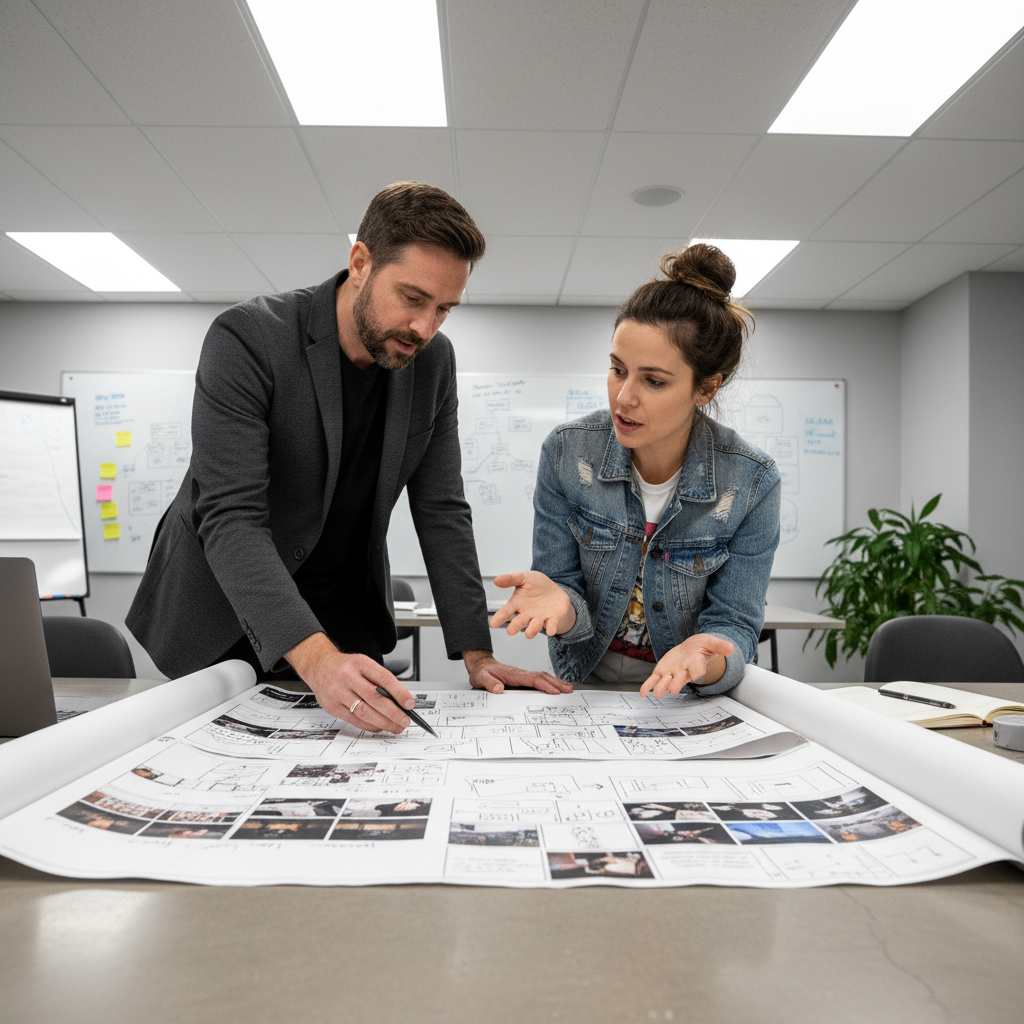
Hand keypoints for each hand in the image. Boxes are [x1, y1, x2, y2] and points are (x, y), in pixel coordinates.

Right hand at [286, 632, 414, 733]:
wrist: (319, 666)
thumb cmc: (345, 667)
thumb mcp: (364, 664)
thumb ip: (379, 680)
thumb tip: (399, 701)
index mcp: (360, 663)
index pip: (384, 679)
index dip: (399, 693)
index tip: (410, 704)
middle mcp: (347, 677)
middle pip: (375, 698)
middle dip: (393, 713)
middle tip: (405, 721)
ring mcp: (338, 693)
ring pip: (364, 712)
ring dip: (383, 723)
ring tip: (396, 726)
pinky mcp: (332, 707)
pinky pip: (355, 720)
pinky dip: (370, 725)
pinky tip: (379, 726)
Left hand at [463, 650, 572, 693]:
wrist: (481, 666)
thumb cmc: (481, 673)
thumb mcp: (480, 678)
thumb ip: (489, 683)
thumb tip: (499, 689)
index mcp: (513, 674)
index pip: (533, 679)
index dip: (544, 685)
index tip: (555, 691)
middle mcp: (521, 673)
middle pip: (542, 676)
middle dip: (556, 683)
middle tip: (569, 690)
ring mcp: (523, 675)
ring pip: (542, 677)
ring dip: (555, 682)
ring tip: (568, 688)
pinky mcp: (523, 679)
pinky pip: (538, 680)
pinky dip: (549, 682)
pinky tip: (555, 687)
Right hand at [490, 571, 575, 638]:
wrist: (555, 591)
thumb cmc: (537, 586)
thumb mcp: (524, 578)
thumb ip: (510, 579)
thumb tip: (496, 580)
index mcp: (517, 604)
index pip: (506, 611)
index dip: (499, 617)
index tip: (493, 624)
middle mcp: (527, 614)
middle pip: (519, 621)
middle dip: (515, 626)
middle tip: (510, 631)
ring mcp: (539, 618)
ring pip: (534, 626)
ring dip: (532, 630)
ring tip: (529, 634)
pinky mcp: (552, 619)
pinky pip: (551, 624)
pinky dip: (551, 628)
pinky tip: (550, 631)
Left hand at [639, 634, 733, 697]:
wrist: (691, 648)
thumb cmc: (701, 646)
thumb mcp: (710, 641)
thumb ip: (719, 645)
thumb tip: (731, 648)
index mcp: (696, 665)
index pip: (697, 671)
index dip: (696, 671)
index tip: (696, 672)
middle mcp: (684, 672)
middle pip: (680, 681)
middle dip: (676, 684)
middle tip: (672, 689)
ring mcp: (672, 673)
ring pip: (666, 682)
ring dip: (662, 687)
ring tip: (657, 692)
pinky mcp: (662, 671)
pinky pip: (654, 680)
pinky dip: (648, 686)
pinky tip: (643, 693)